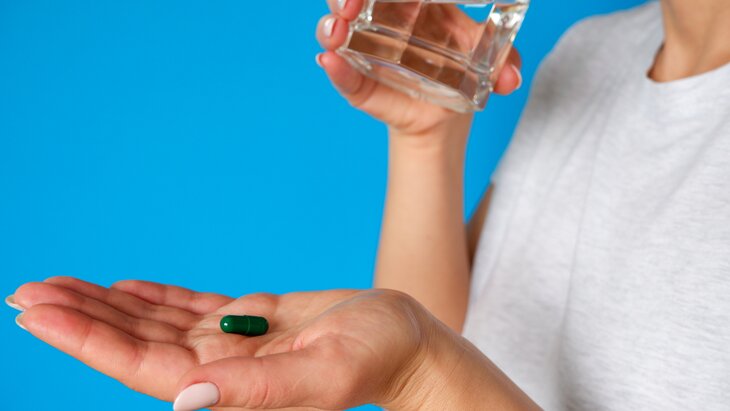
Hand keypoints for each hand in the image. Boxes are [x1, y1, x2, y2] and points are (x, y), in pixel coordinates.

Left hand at [9, 277, 439, 409]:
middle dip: (81, 319)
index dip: (89, 341)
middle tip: (27, 291)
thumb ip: (254, 390)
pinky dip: (151, 298)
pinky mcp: (247, 320)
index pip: (141, 365)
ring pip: (154, 323)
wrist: (402, 340)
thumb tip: (184, 397)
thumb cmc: (375, 357)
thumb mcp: (323, 375)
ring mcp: (230, 343)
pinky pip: (187, 308)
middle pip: (135, 343)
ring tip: (56, 285)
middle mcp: (220, 368)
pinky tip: (120, 289)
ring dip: (106, 305)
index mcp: (230, 386)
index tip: (39, 312)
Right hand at [316, 0, 522, 137]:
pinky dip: (334, 68)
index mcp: (412, 2)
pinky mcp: (356, 80)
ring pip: (334, 25)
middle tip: (352, 5)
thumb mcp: (488, 63)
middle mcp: (381, 18)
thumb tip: (510, 80)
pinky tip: (330, 61)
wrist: (444, 117)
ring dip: (329, 25)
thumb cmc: (460, 73)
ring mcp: (363, 47)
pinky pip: (339, 71)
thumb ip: (505, 63)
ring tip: (338, 31)